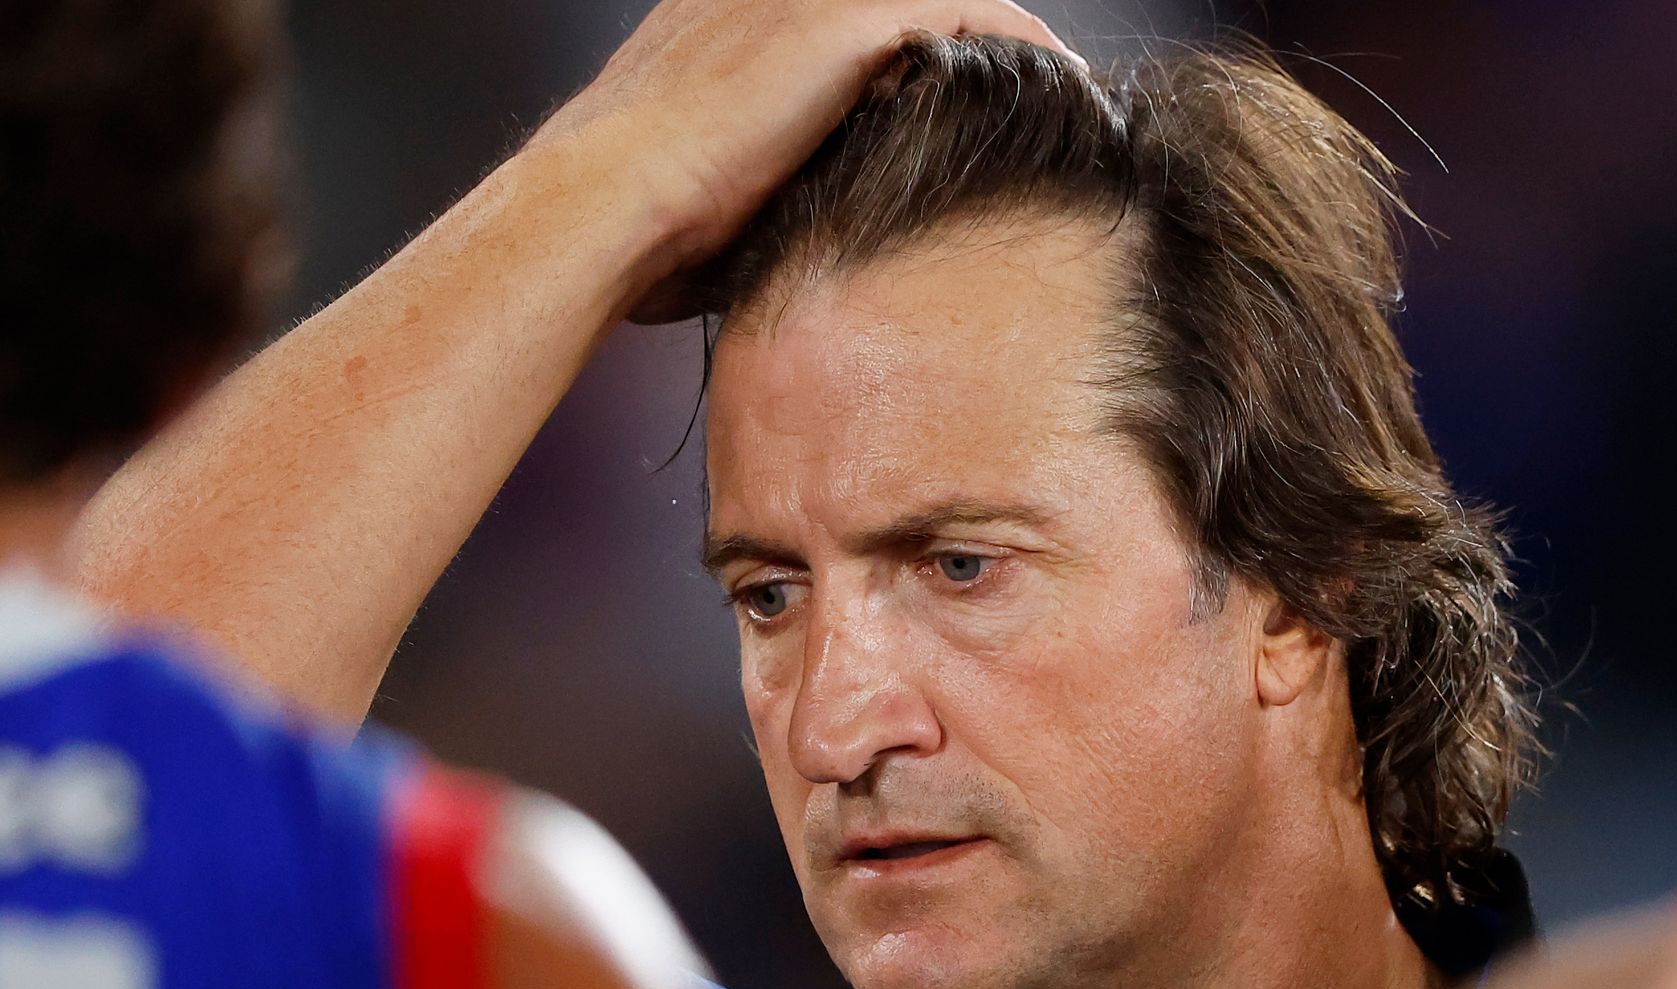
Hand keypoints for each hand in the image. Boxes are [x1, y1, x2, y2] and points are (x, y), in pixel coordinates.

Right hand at [525, 0, 1077, 315]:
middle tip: (1039, 100)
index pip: (855, 28)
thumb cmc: (640, 242)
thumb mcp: (711, 212)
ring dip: (1013, 47)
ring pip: (947, 3)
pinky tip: (1073, 90)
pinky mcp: (849, 19)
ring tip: (1069, 98)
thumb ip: (769, 208)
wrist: (603, 205)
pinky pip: (977, 16)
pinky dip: (1028, 49)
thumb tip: (809, 274)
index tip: (963, 111)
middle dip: (973, 46)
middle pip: (906, 8)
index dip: (915, 64)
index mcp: (730, 29)